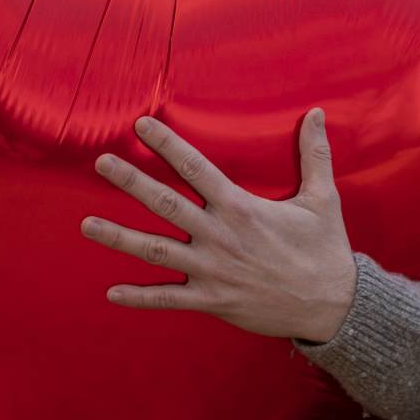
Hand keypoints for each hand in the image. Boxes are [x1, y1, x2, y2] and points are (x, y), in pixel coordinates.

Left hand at [80, 109, 357, 342]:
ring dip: (118, 237)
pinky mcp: (212, 301)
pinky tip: (111, 293)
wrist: (332, 306)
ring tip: (86, 224)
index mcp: (240, 208)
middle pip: (165, 204)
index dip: (167, 145)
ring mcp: (211, 271)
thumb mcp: (323, 199)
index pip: (196, 169)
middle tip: (101, 163)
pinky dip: (139, 297)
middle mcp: (219, 237)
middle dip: (130, 182)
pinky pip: (168, 299)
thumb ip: (314, 155)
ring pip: (155, 251)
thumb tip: (315, 113)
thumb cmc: (325, 250)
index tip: (140, 125)